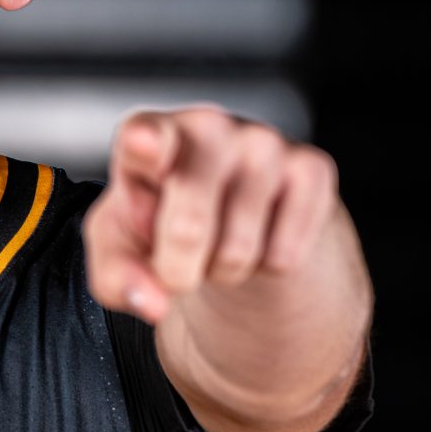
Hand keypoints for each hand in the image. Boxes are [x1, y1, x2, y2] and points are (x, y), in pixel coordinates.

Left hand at [81, 105, 340, 324]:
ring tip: (218, 243)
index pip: (145, 136)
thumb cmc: (164, 224)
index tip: (143, 145)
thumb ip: (118, 277)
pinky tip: (259, 235)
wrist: (230, 217)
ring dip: (223, 271)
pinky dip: (268, 266)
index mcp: (148, 137)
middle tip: (176, 267)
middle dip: (178, 271)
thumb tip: (153, 304)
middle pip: (189, 227)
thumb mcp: (122, 251)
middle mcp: (207, 127)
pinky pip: (285, 255)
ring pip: (239, 251)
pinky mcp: (312, 168)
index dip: (146, 145)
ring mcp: (264, 142)